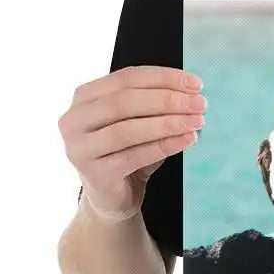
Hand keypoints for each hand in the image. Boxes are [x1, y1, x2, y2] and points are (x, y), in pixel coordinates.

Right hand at [60, 65, 205, 220]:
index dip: (164, 78)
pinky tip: (188, 140)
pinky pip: (134, 156)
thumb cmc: (128, 151)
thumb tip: (192, 93)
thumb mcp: (140, 121)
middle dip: (168, 100)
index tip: (196, 84)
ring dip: (168, 123)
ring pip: (128, 129)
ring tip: (197, 121)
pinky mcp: (93, 174)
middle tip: (199, 104)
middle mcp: (74, 120)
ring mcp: (79, 148)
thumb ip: (157, 103)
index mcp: (84, 97)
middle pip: (125, 101)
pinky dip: (165, 146)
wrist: (114, 196)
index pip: (127, 78)